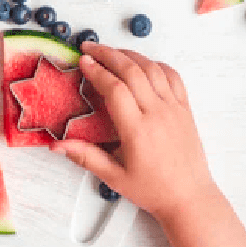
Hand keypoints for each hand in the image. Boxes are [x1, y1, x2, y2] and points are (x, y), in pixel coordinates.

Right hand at [52, 42, 217, 220]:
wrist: (190, 198)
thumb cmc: (152, 190)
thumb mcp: (113, 177)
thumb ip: (85, 156)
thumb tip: (56, 145)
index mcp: (137, 130)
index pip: (115, 89)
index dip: (97, 71)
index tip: (82, 61)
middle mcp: (157, 114)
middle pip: (132, 71)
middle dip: (108, 54)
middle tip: (90, 47)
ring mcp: (174, 109)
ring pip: (152, 69)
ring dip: (130, 55)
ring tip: (111, 51)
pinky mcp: (185, 109)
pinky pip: (172, 77)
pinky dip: (156, 64)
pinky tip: (142, 63)